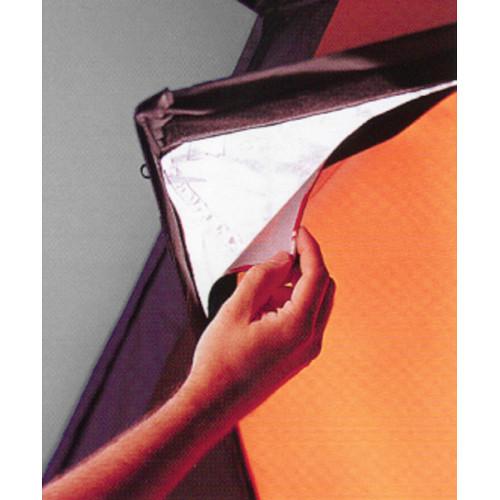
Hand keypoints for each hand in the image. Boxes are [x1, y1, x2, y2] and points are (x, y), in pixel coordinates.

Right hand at [187, 226, 334, 414]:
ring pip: (315, 302)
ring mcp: (307, 350)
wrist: (214, 404)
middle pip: (324, 287)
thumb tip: (283, 258)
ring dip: (297, 285)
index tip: (298, 231)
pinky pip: (306, 318)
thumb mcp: (236, 309)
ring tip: (262, 284)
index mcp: (298, 326)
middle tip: (279, 254)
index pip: (318, 275)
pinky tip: (263, 304)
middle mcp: (311, 339)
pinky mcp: (299, 356)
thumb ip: (262, 278)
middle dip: (305, 265)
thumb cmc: (220, 360)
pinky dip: (292, 302)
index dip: (310, 248)